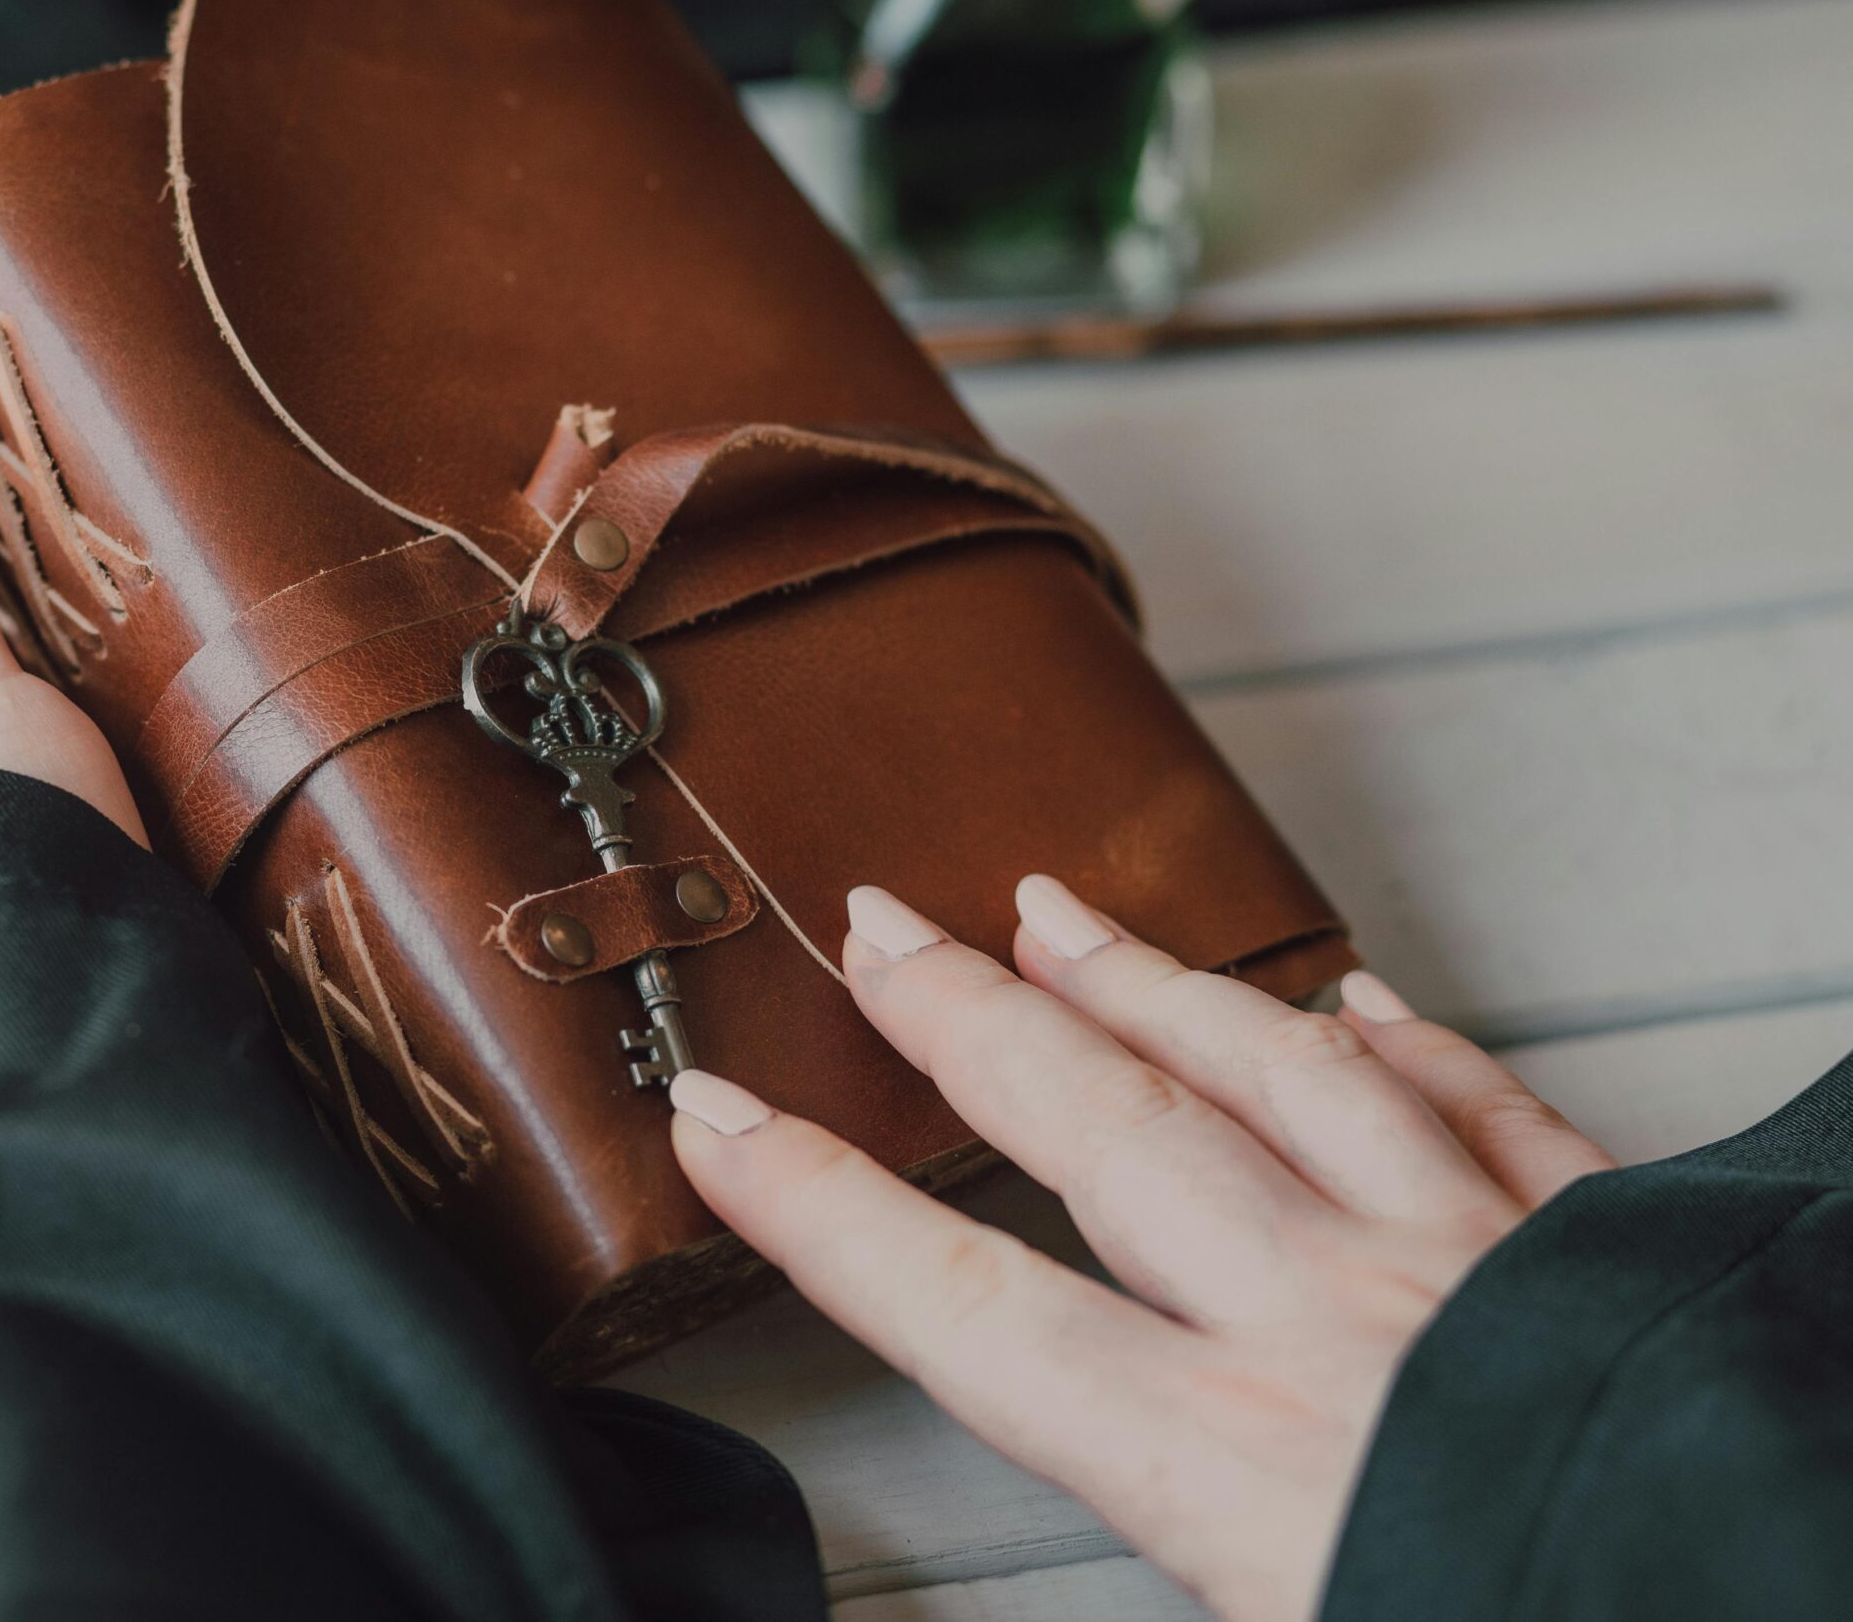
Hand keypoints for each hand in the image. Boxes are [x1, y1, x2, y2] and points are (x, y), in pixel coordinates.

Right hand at [668, 877, 1613, 1621]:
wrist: (1815, 1620)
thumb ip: (1197, 1590)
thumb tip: (1158, 1576)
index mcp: (1243, 1471)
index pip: (972, 1311)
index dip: (821, 1211)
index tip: (719, 1122)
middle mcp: (1334, 1332)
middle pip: (1105, 1137)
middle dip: (968, 1025)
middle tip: (878, 930)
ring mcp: (1471, 1268)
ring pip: (1276, 1075)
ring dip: (1147, 987)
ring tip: (1053, 912)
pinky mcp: (1598, 1252)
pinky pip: (1483, 1111)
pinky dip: (1405, 1043)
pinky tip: (1356, 997)